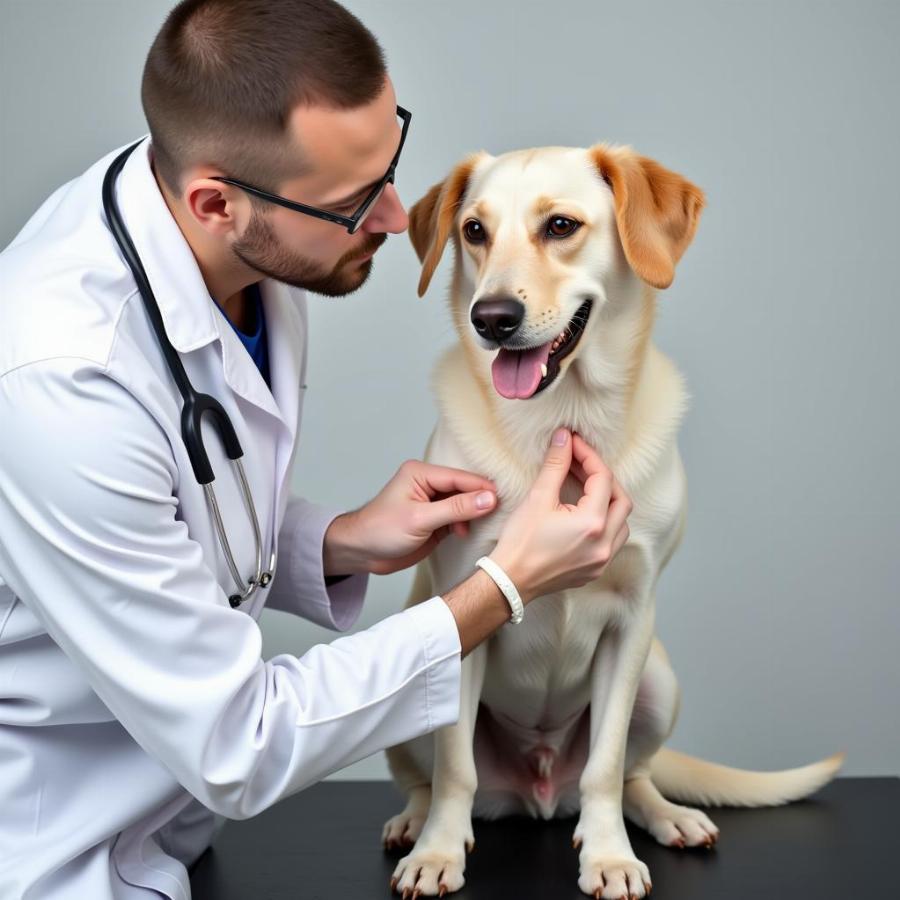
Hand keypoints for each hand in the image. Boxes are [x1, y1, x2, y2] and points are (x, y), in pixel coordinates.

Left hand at [323, 460, 497, 575]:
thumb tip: (488, 499)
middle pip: (464, 488)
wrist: (362, 553)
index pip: (459, 478)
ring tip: (477, 527)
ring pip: (464, 504)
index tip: (502, 499)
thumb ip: (456, 509)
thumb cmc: (380, 530)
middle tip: (499, 513)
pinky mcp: (435, 520)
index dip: (481, 488)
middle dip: (479, 501)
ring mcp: (433, 502)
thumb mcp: (421, 519)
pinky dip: (465, 525)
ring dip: (472, 515)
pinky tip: (464, 534)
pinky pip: (458, 518)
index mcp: (421, 473)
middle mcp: (428, 484)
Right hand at [491, 428, 631, 602]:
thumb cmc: (520, 542)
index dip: (589, 456)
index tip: (573, 444)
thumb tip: (564, 438)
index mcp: (592, 524)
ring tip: (586, 489)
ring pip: (622, 523)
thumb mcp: (538, 498)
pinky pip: (613, 542)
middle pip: (622, 500)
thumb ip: (556, 465)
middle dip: (604, 478)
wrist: (510, 580)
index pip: (603, 479)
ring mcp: (602, 560)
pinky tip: (586, 515)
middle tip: (582, 465)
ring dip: (610, 503)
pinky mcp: (594, 570)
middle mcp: (605, 544)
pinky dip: (606, 524)